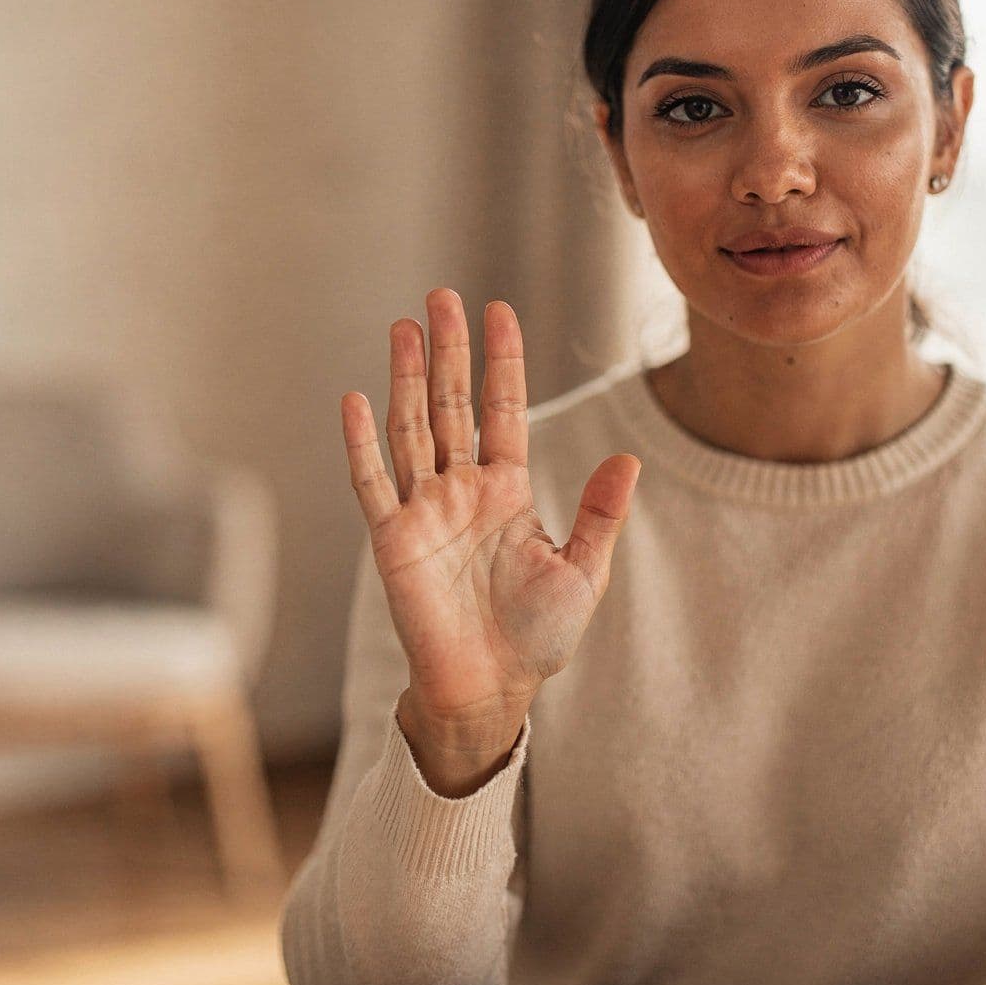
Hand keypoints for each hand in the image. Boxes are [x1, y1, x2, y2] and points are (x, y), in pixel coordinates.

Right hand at [341, 289, 640, 794]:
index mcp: (507, 489)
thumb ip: (601, 514)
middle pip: (451, 404)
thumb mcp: (583, 571)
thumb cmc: (537, 635)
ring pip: (411, 428)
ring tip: (403, 326)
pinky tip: (356, 398)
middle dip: (447, 351)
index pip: (502, 408)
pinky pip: (374, 481)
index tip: (498, 308)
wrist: (491, 688)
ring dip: (405, 378)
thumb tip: (629, 459)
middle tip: (441, 296)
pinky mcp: (393, 539)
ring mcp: (424, 510)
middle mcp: (462, 489)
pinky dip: (362, 441)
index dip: (501, 360)